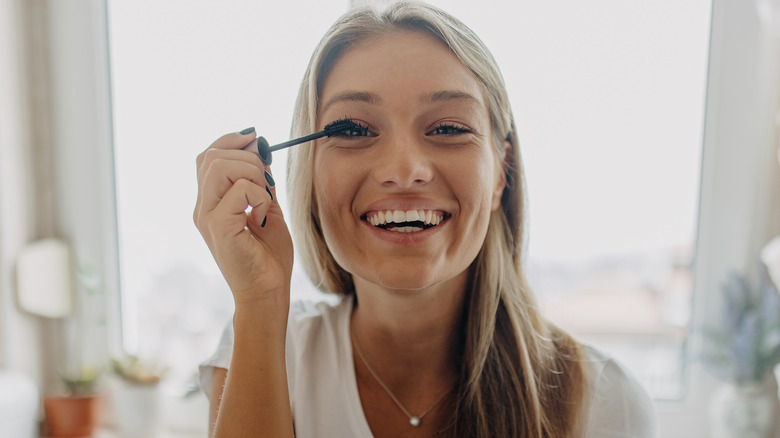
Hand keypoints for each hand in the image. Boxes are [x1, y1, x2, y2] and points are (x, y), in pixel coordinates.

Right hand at [194, 129, 292, 304]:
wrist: (268, 291)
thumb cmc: (268, 256)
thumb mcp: (266, 208)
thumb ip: (260, 183)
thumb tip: (260, 150)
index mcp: (210, 202)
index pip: (207, 156)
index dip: (231, 141)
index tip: (256, 140)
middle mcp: (203, 207)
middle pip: (211, 156)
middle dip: (246, 157)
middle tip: (267, 179)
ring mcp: (207, 217)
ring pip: (220, 166)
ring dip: (253, 173)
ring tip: (265, 198)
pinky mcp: (219, 226)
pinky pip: (240, 190)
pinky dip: (260, 195)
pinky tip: (262, 216)